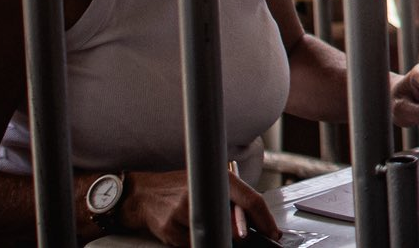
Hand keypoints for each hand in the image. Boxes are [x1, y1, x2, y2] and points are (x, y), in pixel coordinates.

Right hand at [120, 169, 276, 247]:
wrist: (144, 193)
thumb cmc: (182, 187)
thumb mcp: (210, 182)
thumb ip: (232, 199)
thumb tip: (255, 222)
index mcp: (219, 177)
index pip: (250, 199)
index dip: (265, 219)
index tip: (274, 233)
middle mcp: (201, 191)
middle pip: (232, 222)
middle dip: (240, 232)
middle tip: (244, 237)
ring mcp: (184, 211)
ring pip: (212, 237)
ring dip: (215, 237)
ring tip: (204, 224)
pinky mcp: (169, 228)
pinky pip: (192, 244)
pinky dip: (195, 242)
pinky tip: (188, 230)